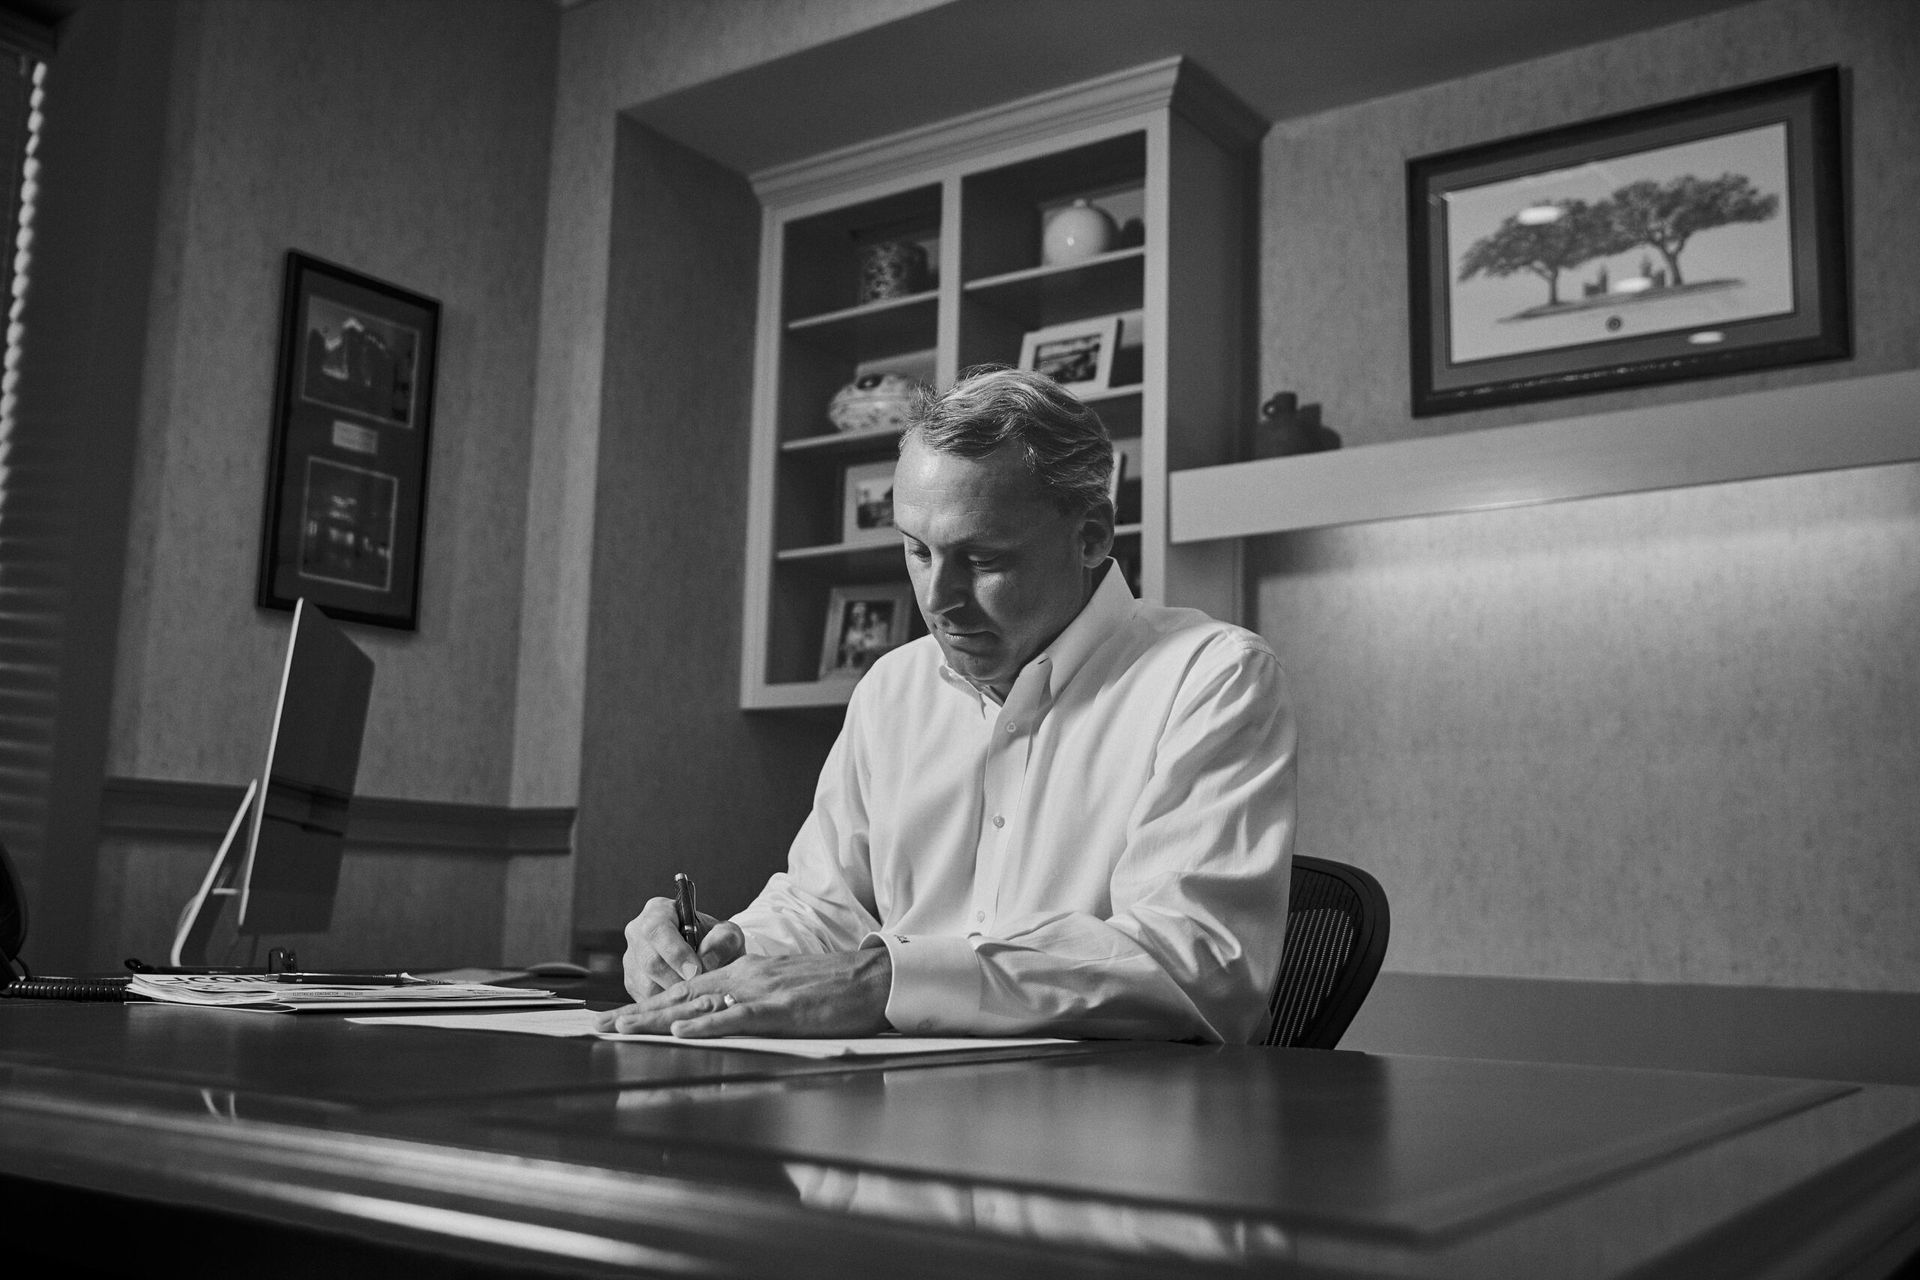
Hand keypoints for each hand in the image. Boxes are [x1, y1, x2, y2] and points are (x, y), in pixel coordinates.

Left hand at [594, 948, 892, 1038]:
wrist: (871, 978)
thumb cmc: (834, 989)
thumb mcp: (784, 990)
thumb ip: (753, 1001)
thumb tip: (727, 1017)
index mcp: (744, 973)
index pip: (686, 989)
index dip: (649, 1004)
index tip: (618, 1019)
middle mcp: (744, 977)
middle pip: (679, 994)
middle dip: (636, 1012)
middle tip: (600, 1027)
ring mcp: (759, 991)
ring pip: (697, 1004)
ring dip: (655, 1017)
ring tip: (622, 1029)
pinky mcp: (778, 1009)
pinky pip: (733, 1017)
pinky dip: (704, 1024)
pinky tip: (679, 1030)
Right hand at [621, 896, 745, 999]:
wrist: (707, 956)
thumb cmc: (715, 941)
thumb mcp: (727, 934)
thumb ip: (723, 941)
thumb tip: (706, 962)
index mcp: (658, 911)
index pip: (658, 930)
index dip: (676, 952)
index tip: (697, 970)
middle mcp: (637, 933)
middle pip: (650, 961)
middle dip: (677, 979)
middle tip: (699, 991)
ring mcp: (631, 959)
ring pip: (646, 985)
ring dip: (673, 996)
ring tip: (696, 998)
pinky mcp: (632, 983)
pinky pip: (645, 1000)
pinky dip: (667, 1006)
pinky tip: (686, 1005)